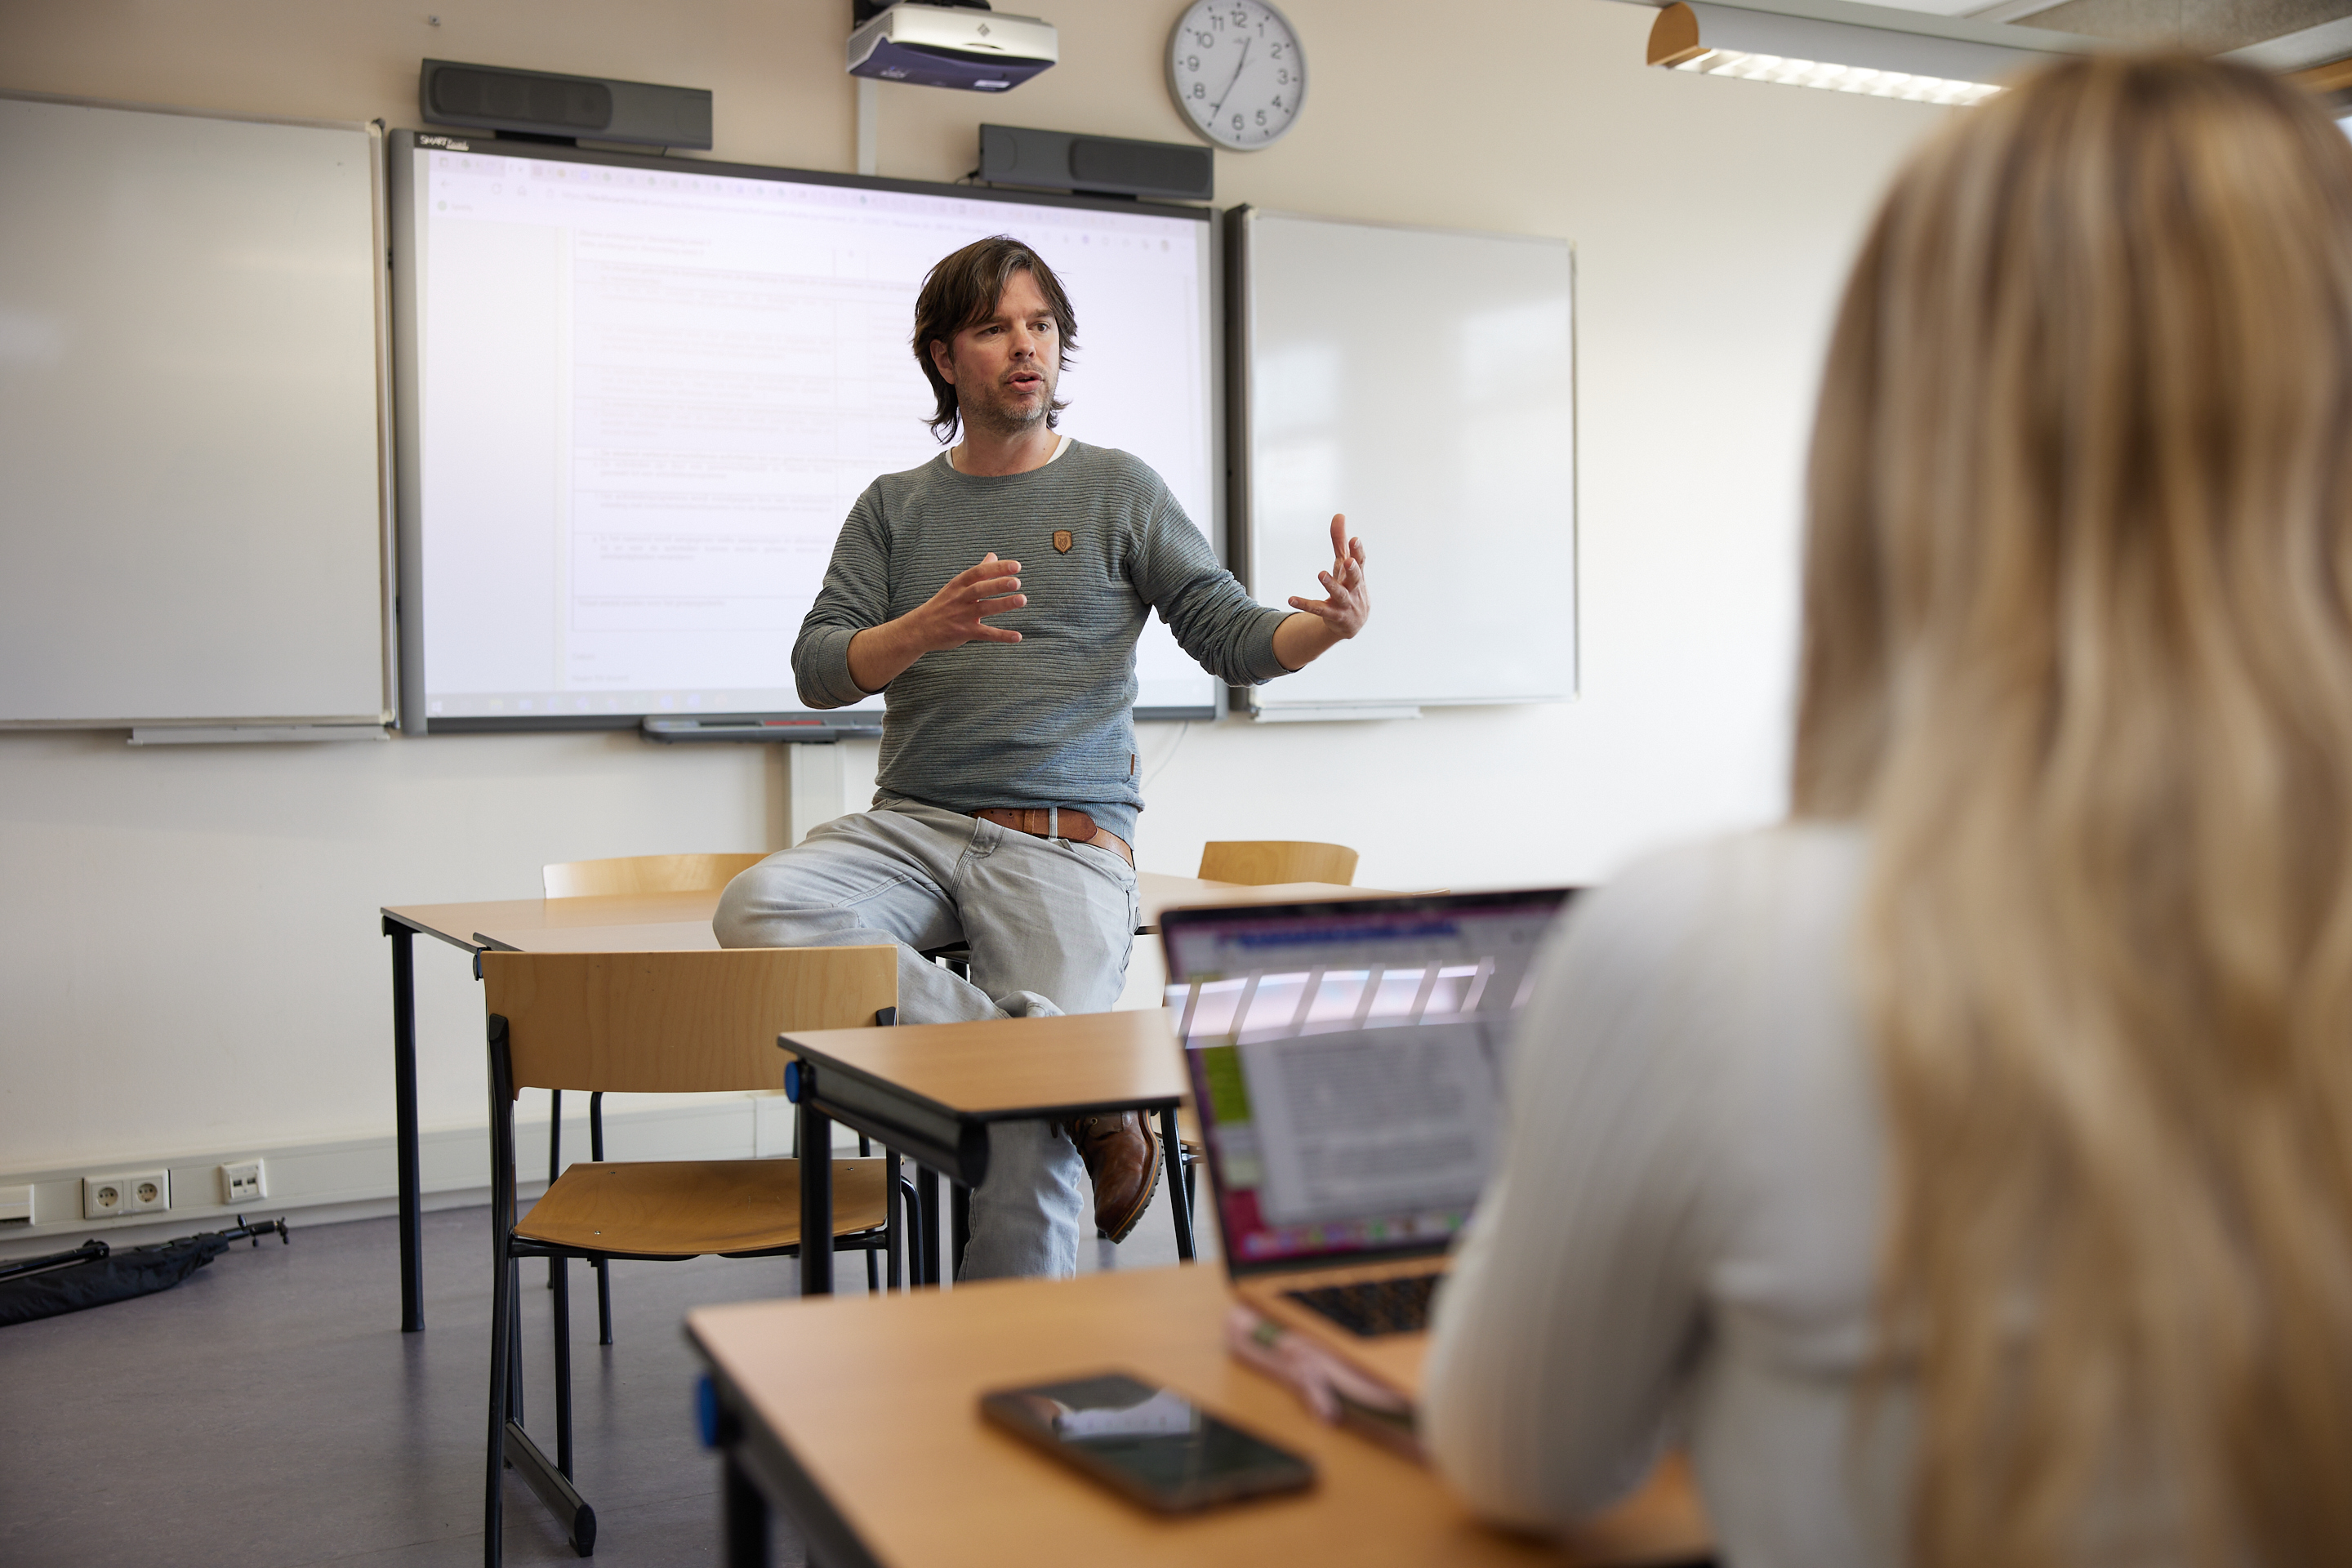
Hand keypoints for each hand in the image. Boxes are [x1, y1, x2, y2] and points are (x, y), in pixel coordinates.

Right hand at [846, 552, 1023, 691]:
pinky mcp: (964, 632)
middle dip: (998, 584)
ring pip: (984, 608)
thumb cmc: (942, 604)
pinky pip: (985, 634)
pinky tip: (1018, 636)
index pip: (978, 572)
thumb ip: (978, 572)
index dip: (997, 568)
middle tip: (1017, 581)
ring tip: (1021, 600)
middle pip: (980, 589)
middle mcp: (960, 598)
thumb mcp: (956, 585)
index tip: (1016, 566)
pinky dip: (1002, 635)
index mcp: (959, 584)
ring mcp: (961, 616)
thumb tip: (993, 556)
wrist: (919, 629)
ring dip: (1003, 604)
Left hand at [1271, 515, 1368, 671]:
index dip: (1358, 551)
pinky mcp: (1332, 615)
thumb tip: (1339, 515)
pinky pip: (1318, 609)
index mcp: (1357, 575)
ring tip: (1321, 574)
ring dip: (1330, 585)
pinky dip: (1305, 604)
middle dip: (1352, 570)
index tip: (1355, 539)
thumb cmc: (1350, 586)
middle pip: (1355, 578)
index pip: (1360, 562)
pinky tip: (1291, 599)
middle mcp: (1354, 589)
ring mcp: (1344, 603)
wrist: (1354, 622)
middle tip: (1347, 561)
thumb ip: (1341, 541)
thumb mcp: (1345, 564)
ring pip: (1338, 594)